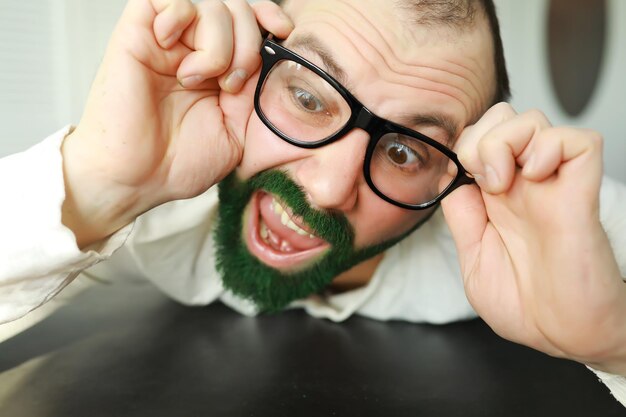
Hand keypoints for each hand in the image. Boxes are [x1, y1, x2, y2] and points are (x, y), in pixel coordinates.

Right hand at [61, 0, 292, 245]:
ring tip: (197, 79)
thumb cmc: (179, 162)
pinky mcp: (137, 34)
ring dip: (218, 42)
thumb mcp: (238, 131)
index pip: (248, 18)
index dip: (267, 15)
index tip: (283, 32)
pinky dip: (181, 18)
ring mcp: (167, 40)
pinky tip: (174, 54)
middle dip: (247, 41)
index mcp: (218, 67)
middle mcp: (193, 49)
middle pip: (235, 7)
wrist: (138, 180)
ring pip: (209, 3)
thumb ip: (254, 90)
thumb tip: (271, 54)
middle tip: (231, 84)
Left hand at [441, 103, 625, 373]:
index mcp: (496, 199)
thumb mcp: (474, 263)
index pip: (476, 141)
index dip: (460, 149)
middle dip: (478, 138)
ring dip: (505, 142)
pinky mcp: (581, 191)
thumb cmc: (527, 308)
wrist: (567, 336)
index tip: (459, 181)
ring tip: (503, 183)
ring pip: (532, 119)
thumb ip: (462, 220)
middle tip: (481, 181)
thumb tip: (451, 181)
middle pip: (502, 118)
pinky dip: (548, 147)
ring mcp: (552, 184)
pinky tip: (535, 178)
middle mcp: (523, 185)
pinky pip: (576, 140)